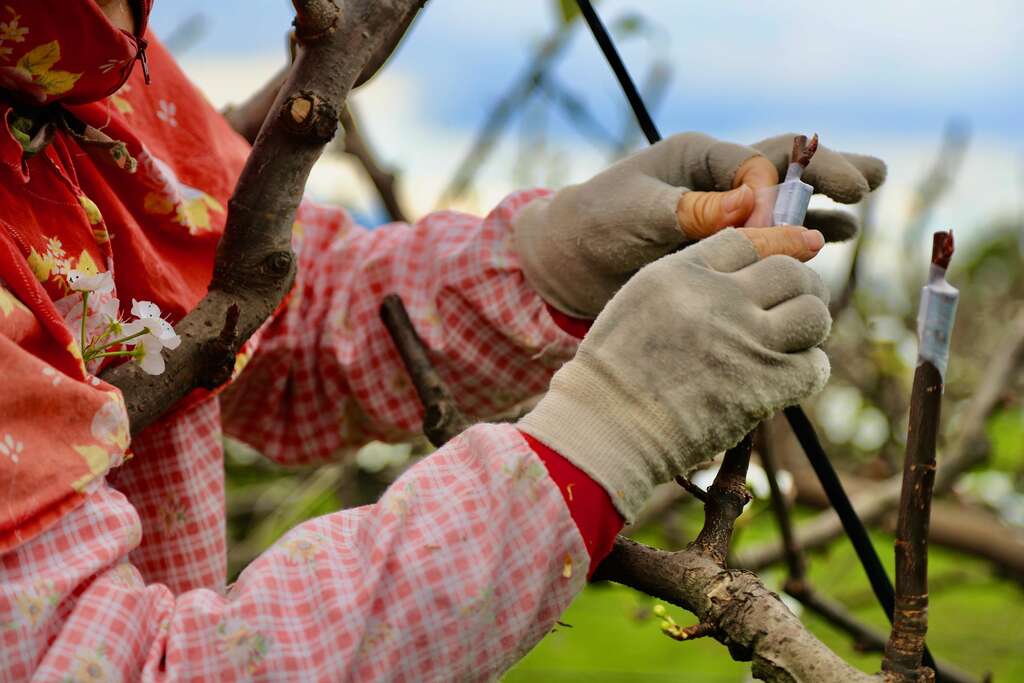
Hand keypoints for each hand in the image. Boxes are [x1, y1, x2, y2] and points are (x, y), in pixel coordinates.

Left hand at [513, 132, 884, 317]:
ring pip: (788, 201)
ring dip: (825, 200)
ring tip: (864, 199)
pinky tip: (834, 236)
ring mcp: (724, 214)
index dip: (777, 190)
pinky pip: (775, 237)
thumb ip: (692, 210)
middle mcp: (718, 180)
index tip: (779, 226)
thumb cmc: (595, 225)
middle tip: (869, 180)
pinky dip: (804, 235)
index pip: (758, 161)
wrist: (569, 266)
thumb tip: (753, 208)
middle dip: (829, 170)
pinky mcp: (724, 247)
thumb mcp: (638, 212)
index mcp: (699, 157)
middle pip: (786, 167)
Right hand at [519, 228, 830, 520]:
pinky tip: (787, 376)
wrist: (607, 427)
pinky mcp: (766, 385)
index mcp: (684, 272)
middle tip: (794, 306)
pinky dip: (806, 371)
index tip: (786, 261)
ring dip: (809, 327)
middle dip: (799, 288)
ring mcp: (746, 341)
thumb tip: (744, 277)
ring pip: (813, 314)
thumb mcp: (640, 301)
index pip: (751, 241)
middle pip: (791, 272)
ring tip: (792, 341)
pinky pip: (814, 366)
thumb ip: (689, 281)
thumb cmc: (616, 370)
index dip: (774, 249)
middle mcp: (720, 299)